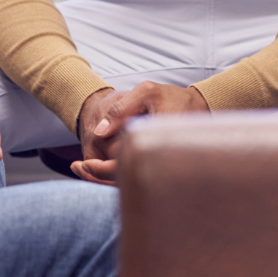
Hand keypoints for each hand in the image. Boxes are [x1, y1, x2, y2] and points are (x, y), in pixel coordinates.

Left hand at [71, 82, 209, 183]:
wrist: (200, 107)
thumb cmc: (172, 97)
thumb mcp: (147, 92)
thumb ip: (121, 109)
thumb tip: (98, 132)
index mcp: (155, 143)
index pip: (125, 167)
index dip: (101, 170)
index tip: (85, 163)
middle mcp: (160, 161)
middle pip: (125, 182)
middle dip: (98, 179)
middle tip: (77, 169)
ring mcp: (161, 169)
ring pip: (130, 184)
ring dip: (105, 180)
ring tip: (82, 170)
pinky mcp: (160, 170)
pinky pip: (136, 179)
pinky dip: (116, 177)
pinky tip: (100, 169)